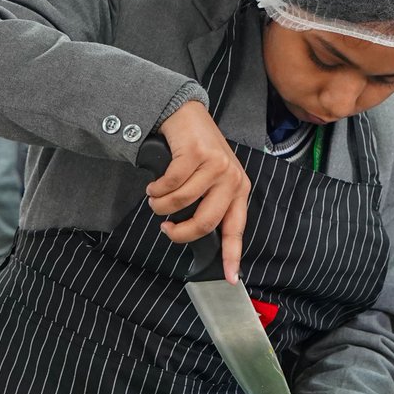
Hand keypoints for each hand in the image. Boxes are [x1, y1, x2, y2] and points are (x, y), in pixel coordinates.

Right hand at [148, 101, 250, 283]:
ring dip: (161, 205)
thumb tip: (195, 233)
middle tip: (166, 229)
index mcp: (238, 190)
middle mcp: (232, 179)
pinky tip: (155, 184)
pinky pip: (169, 184)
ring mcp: (216, 165)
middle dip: (180, 232)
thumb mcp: (211, 178)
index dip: (232, 256)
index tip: (231, 278)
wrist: (186, 114)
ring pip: (181, 202)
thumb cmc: (197, 151)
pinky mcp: (196, 154)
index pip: (235, 229)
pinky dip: (156, 188)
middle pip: (206, 222)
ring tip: (157, 198)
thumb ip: (209, 203)